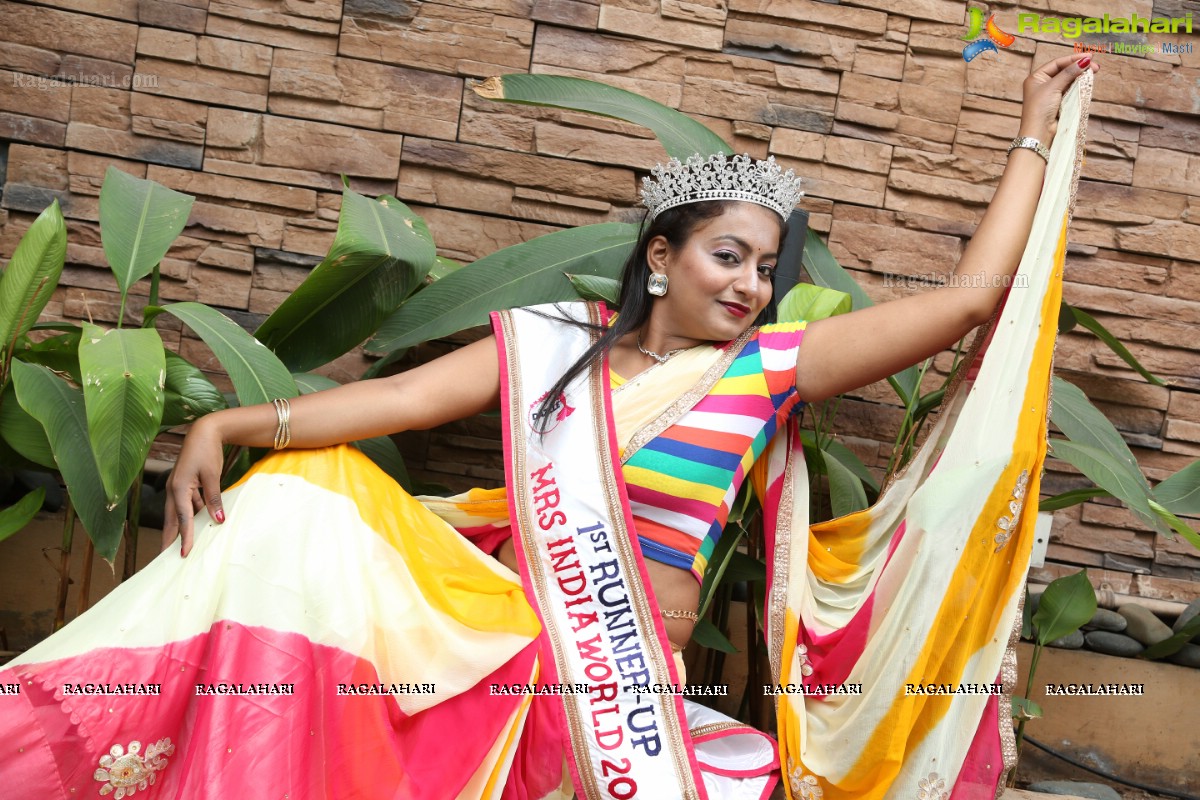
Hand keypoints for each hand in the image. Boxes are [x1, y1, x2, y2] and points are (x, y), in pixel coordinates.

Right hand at [162, 414, 225, 557]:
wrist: (204, 431)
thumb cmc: (207, 451)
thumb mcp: (213, 475)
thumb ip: (214, 499)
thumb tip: (218, 520)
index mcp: (178, 488)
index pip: (183, 519)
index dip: (184, 538)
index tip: (184, 554)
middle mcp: (173, 490)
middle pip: (172, 521)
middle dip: (169, 540)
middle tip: (166, 560)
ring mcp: (177, 488)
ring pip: (179, 514)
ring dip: (180, 530)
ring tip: (183, 547)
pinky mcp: (184, 485)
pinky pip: (187, 506)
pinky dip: (191, 517)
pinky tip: (198, 525)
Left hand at [1018, 54, 1097, 145]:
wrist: (1040, 132)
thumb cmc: (1040, 108)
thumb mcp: (1053, 87)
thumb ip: (1068, 73)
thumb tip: (1084, 61)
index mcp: (1036, 77)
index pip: (1057, 63)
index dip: (1072, 59)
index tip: (1088, 56)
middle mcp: (1042, 84)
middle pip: (1064, 70)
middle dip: (1079, 67)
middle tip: (1095, 65)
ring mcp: (1051, 93)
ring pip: (1069, 80)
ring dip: (1081, 75)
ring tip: (1094, 71)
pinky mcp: (1059, 102)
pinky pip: (1070, 89)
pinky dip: (1079, 84)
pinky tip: (1087, 80)